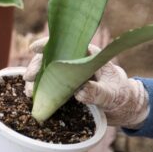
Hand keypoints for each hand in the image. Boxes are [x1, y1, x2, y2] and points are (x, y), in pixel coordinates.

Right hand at [22, 37, 149, 128]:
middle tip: (28, 79)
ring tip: (30, 94)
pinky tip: (34, 99)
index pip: (66, 44)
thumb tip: (79, 92)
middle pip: (52, 58)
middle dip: (38, 66)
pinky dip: (41, 92)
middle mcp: (76, 62)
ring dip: (37, 81)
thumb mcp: (112, 95)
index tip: (34, 49)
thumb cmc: (121, 95)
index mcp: (88, 55)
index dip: (48, 45)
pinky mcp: (67, 89)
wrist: (124, 107)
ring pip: (49, 73)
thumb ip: (97, 92)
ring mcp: (70, 76)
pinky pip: (51, 88)